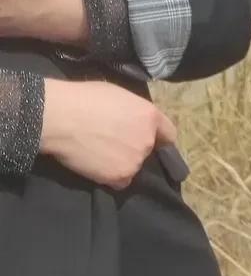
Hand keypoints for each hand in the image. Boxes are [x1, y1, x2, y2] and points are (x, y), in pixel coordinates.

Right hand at [40, 80, 176, 189]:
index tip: (152, 140)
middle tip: (111, 142)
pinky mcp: (121, 177)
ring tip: (99, 153)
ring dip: (122, 162)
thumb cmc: (81, 99)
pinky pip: (121, 181)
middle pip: (148, 150)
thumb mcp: (115, 94)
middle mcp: (147, 140)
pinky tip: (97, 166)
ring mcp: (135, 161)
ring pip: (133, 166)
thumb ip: (132, 111)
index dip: (159, 137)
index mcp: (149, 116)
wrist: (56, 117)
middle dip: (135, 147)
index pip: (168, 133)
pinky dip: (112, 177)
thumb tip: (133, 121)